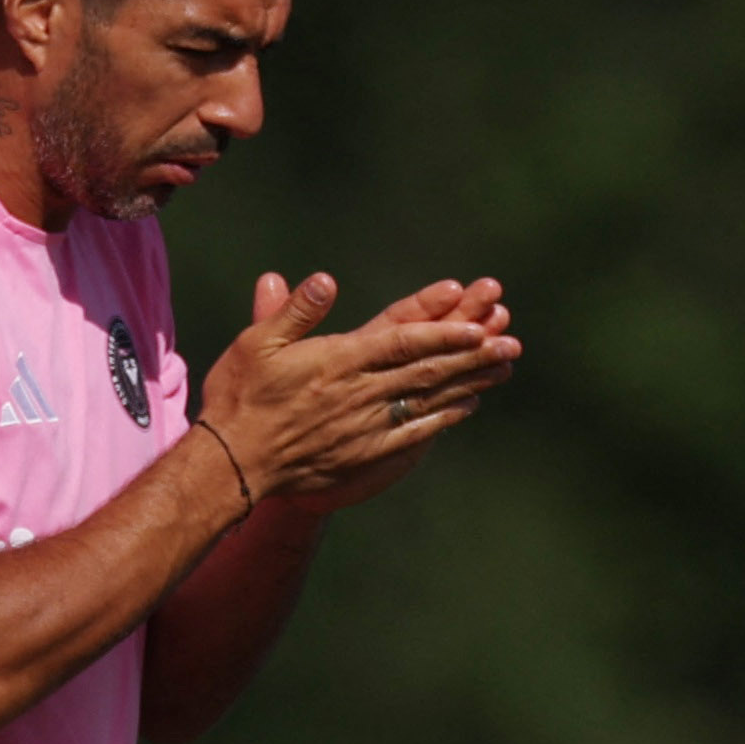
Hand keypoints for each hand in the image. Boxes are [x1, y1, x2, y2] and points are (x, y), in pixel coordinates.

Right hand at [196, 272, 520, 513]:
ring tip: (503, 368)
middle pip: (426, 370)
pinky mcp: (364, 451)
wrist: (233, 462)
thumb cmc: (240, 397)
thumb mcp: (257, 343)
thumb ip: (294, 312)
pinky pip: (414, 433)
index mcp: (337, 361)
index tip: (476, 325)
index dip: (441, 333)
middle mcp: (359, 393)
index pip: (400, 343)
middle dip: (471, 355)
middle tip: (511, 343)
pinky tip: (467, 406)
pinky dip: (444, 417)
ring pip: (427, 399)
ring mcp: (365, 425)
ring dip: (468, 382)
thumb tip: (325, 281)